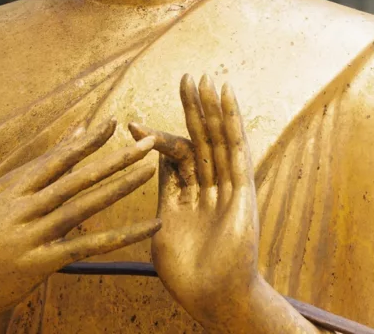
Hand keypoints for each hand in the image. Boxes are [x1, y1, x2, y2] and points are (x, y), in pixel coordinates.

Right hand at [0, 119, 159, 331]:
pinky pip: (88, 247)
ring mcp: (29, 236)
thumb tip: (73, 132)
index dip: (86, 141)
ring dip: (119, 188)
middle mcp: (19, 209)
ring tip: (148, 171)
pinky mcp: (40, 264)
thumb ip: (36, 170)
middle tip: (148, 142)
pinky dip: (121, 236)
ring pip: (82, 207)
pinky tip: (148, 227)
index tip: (114, 123)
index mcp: (8, 189)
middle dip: (114, 158)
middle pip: (75, 178)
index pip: (55, 159)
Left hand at [129, 75, 261, 327]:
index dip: (154, 139)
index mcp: (187, 195)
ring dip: (212, 108)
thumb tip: (140, 176)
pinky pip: (236, 149)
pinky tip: (226, 98)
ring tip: (205, 79)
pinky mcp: (242, 189)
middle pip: (201, 138)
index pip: (174, 156)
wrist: (213, 295)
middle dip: (194, 109)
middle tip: (186, 77)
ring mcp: (227, 186)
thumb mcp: (162, 230)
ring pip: (219, 138)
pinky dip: (231, 121)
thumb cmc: (186, 273)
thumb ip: (158, 198)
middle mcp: (210, 186)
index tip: (131, 125)